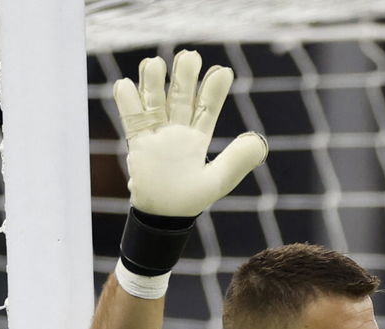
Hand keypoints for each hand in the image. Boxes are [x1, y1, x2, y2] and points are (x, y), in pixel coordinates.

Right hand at [111, 50, 267, 217]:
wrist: (163, 216)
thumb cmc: (191, 199)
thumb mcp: (218, 180)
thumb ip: (238, 161)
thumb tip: (259, 141)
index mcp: (198, 137)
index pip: (207, 109)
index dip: (214, 91)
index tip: (223, 71)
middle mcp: (177, 131)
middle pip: (181, 98)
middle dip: (185, 78)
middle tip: (190, 56)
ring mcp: (157, 134)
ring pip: (155, 102)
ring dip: (155, 83)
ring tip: (156, 63)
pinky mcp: (138, 142)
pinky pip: (131, 119)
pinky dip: (127, 102)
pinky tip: (125, 84)